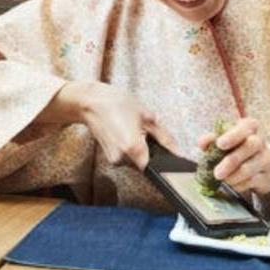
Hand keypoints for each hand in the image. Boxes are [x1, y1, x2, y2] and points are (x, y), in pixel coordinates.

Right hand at [39, 81, 177, 169]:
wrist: (91, 102)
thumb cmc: (118, 103)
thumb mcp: (147, 116)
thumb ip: (165, 137)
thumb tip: (177, 151)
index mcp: (133, 147)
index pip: (155, 167)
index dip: (164, 163)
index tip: (169, 156)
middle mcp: (122, 158)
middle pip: (147, 164)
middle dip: (152, 152)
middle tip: (148, 133)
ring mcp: (115, 160)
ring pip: (137, 162)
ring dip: (141, 150)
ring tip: (135, 130)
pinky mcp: (110, 159)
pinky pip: (128, 159)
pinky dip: (131, 150)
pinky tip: (127, 134)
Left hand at [198, 117, 269, 194]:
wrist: (260, 167)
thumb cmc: (238, 149)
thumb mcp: (226, 140)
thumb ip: (212, 139)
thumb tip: (202, 143)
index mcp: (250, 127)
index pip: (246, 126)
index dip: (233, 135)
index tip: (219, 144)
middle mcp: (260, 140)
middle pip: (251, 146)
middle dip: (232, 160)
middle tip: (217, 173)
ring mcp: (266, 159)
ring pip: (250, 167)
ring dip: (233, 176)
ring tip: (222, 179)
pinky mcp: (268, 176)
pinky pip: (253, 181)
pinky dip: (239, 184)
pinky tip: (232, 184)